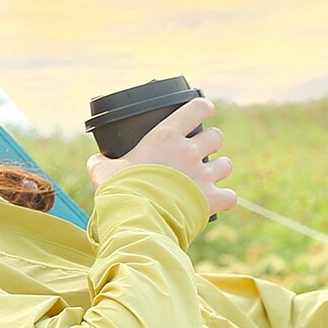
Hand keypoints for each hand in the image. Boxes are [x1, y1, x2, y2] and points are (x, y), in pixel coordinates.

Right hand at [88, 99, 235, 215]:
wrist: (140, 219)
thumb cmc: (121, 191)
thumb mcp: (103, 171)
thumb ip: (101, 162)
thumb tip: (96, 161)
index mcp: (166, 136)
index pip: (196, 109)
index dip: (203, 108)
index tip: (205, 110)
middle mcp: (190, 151)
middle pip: (216, 136)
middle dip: (212, 141)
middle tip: (202, 151)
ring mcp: (204, 175)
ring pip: (226, 164)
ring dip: (220, 169)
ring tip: (209, 176)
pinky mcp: (212, 199)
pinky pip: (230, 196)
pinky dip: (225, 199)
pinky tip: (218, 202)